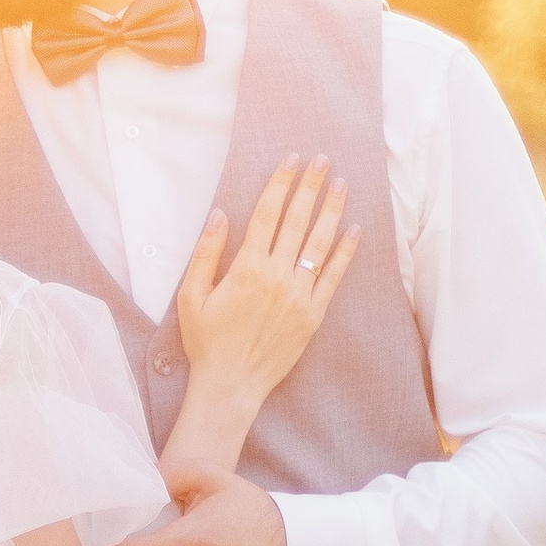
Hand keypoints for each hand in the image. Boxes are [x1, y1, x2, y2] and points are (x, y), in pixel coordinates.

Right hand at [170, 157, 355, 469]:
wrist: (231, 384)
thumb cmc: (206, 341)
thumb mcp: (191, 296)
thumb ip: (206, 253)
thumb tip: (220, 214)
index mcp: (245, 268)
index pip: (267, 214)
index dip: (281, 183)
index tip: (292, 160)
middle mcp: (276, 276)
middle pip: (297, 220)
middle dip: (311, 187)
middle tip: (323, 160)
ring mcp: (298, 295)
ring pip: (319, 243)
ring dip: (332, 210)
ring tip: (342, 184)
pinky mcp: (313, 314)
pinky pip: (333, 276)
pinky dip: (346, 252)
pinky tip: (355, 229)